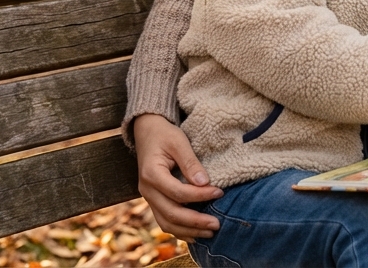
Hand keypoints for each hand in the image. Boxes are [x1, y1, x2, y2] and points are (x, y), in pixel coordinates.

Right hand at [133, 113, 223, 241]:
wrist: (147, 132)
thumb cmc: (164, 135)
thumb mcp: (178, 142)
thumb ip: (190, 162)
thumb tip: (205, 182)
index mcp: (152, 174)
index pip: (178, 192)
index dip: (200, 196)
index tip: (220, 192)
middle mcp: (147, 190)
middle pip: (171, 213)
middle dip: (195, 222)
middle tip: (217, 224)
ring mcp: (149, 198)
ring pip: (166, 223)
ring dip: (188, 231)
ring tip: (210, 233)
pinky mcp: (154, 201)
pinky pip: (164, 221)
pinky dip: (179, 230)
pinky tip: (196, 235)